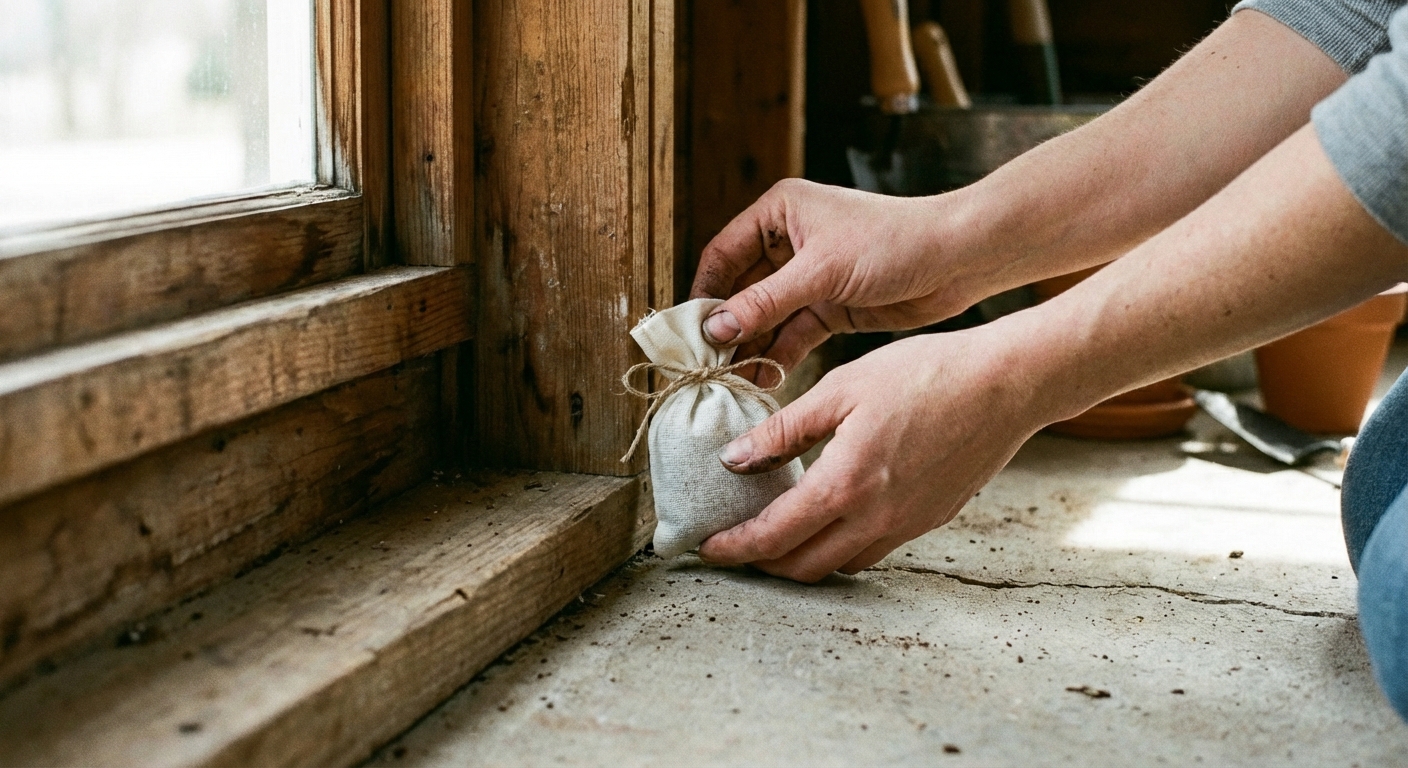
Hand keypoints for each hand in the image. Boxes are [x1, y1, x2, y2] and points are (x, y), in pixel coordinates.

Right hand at [691, 179, 983, 384]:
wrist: (959, 260)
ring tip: (730, 382)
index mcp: (781, 212)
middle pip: (741, 290)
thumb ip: (764, 302)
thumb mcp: (821, 272)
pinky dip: (778, 355)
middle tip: (705, 366)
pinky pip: (793, 333)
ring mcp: (810, 277)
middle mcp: (790, 242)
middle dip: (726, 328)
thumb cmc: (894, 242)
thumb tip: (714, 329)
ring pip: (766, 317)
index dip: (704, 292)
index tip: (689, 332)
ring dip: (751, 348)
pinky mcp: (831, 306)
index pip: (724, 254)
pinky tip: (762, 380)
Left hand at [696, 323, 1057, 582]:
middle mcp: (875, 518)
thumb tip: (734, 459)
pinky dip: (842, 545)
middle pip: (803, 567)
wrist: (1006, 385)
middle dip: (762, 564)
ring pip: (840, 565)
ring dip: (804, 559)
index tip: (707, 548)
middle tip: (737, 545)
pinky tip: (834, 515)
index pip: (773, 536)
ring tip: (780, 532)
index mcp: (845, 484)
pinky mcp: (932, 519)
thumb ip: (783, 429)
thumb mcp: (841, 388)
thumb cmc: (924, 373)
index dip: (734, 548)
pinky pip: (874, 549)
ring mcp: (908, 524)